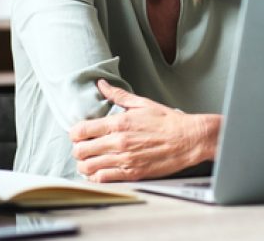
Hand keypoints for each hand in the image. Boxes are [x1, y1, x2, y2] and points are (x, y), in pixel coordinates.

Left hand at [69, 79, 220, 181]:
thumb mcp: (142, 103)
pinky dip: (96, 177)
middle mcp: (118, 142)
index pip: (80, 131)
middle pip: (80, 151)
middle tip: (84, 149)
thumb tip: (102, 84)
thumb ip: (118, 95)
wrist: (189, 139)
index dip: (74, 134)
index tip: (78, 135)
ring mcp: (124, 160)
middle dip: (78, 150)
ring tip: (89, 162)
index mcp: (118, 123)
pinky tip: (100, 172)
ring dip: (85, 165)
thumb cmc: (168, 121)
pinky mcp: (132, 173)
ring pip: (88, 167)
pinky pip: (103, 179)